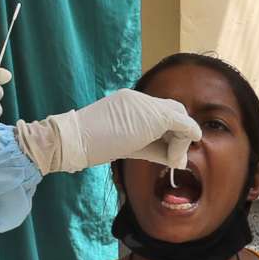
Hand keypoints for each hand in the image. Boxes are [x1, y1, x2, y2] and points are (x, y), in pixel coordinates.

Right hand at [13, 90, 200, 175]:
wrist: (72, 140)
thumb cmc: (87, 147)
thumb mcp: (123, 145)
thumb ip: (147, 146)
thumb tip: (173, 159)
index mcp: (128, 103)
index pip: (159, 112)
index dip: (168, 132)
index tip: (167, 152)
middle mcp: (139, 98)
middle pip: (173, 109)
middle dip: (180, 133)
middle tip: (175, 157)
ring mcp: (146, 104)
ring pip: (179, 115)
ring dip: (181, 140)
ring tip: (173, 160)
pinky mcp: (154, 116)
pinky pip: (182, 124)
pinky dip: (186, 138)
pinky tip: (177, 158)